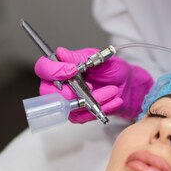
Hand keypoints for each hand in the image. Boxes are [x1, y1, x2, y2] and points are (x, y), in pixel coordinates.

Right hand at [34, 47, 153, 122]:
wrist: (127, 83)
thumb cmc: (110, 69)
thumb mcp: (96, 57)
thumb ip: (77, 57)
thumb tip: (60, 53)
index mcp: (59, 67)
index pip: (43, 69)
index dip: (53, 71)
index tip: (71, 70)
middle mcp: (59, 85)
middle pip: (49, 94)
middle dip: (73, 92)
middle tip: (92, 86)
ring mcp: (67, 101)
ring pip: (70, 107)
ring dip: (94, 100)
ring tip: (112, 90)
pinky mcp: (78, 114)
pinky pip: (83, 116)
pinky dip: (101, 108)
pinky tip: (114, 100)